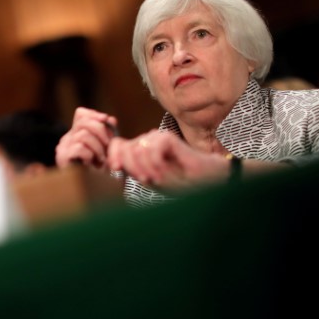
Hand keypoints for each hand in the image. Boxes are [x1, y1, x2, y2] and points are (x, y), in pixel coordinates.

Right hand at [55, 107, 117, 169]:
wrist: (95, 191)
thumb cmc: (101, 170)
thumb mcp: (107, 148)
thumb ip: (107, 132)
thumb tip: (109, 119)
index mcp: (76, 133)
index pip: (80, 114)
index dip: (95, 115)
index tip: (107, 122)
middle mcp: (67, 138)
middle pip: (84, 122)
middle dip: (101, 133)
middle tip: (107, 147)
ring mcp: (63, 148)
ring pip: (83, 135)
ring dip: (97, 148)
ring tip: (100, 159)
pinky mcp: (63, 158)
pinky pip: (79, 148)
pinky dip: (89, 155)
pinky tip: (91, 163)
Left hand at [107, 129, 228, 191]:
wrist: (206, 180)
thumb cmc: (179, 182)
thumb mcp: (150, 179)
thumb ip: (132, 169)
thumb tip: (112, 162)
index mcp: (139, 151)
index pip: (117, 146)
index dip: (113, 155)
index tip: (116, 169)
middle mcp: (146, 141)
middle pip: (124, 147)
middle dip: (133, 168)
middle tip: (148, 181)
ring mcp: (156, 137)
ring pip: (137, 150)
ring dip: (146, 169)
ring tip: (159, 179)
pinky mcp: (167, 137)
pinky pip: (151, 150)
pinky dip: (155, 164)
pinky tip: (164, 173)